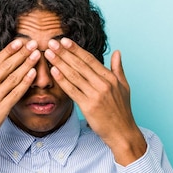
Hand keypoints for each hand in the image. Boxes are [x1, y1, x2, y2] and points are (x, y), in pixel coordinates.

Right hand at [0, 39, 39, 166]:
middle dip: (20, 53)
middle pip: (5, 66)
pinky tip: (33, 74)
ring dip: (26, 65)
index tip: (18, 42)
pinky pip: (15, 94)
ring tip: (36, 55)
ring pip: (12, 78)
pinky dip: (25, 83)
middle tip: (32, 43)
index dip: (8, 51)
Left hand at [44, 38, 146, 164]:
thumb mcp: (124, 86)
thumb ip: (118, 68)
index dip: (76, 49)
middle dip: (64, 53)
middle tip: (51, 42)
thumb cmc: (122, 111)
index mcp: (110, 78)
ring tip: (49, 54)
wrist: (122, 132)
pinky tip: (54, 71)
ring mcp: (96, 95)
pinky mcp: (89, 106)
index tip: (64, 41)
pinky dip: (62, 80)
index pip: (90, 59)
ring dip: (60, 63)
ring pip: (74, 75)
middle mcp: (103, 84)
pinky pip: (72, 90)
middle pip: (80, 64)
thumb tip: (117, 52)